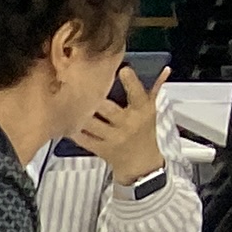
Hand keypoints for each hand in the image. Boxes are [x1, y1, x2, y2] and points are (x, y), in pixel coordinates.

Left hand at [79, 65, 166, 184]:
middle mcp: (127, 124)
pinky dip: (73, 130)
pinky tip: (66, 121)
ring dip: (79, 113)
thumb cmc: (144, 131)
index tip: (123, 69)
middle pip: (107, 108)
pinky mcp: (100, 149)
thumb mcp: (151, 110)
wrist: (140, 162)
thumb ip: (155, 89)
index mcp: (142, 111)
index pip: (137, 94)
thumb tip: (165, 70)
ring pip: (91, 123)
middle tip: (81, 85)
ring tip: (68, 101)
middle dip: (94, 98)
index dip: (130, 82)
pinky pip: (83, 139)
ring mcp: (113, 138)